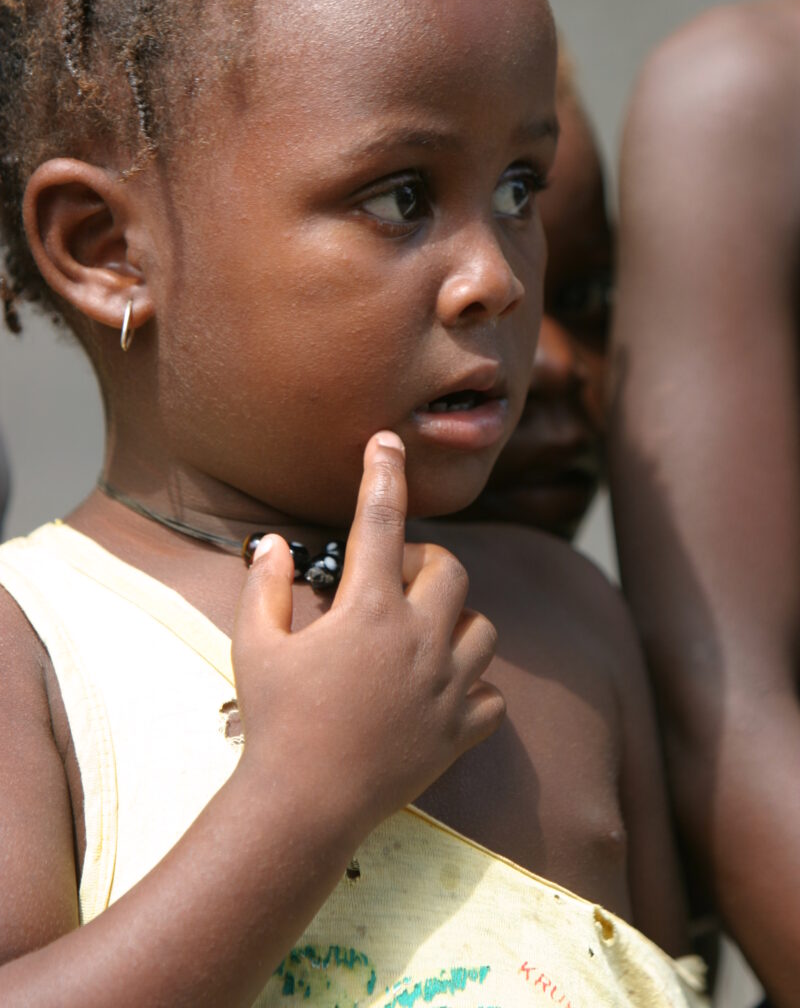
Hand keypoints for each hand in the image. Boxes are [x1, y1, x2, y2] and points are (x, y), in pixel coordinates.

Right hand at [232, 431, 504, 835]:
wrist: (303, 808)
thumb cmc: (275, 722)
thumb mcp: (255, 645)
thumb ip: (266, 585)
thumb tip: (272, 542)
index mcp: (369, 611)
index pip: (381, 519)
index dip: (383, 472)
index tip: (388, 442)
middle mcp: (420, 640)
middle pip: (451, 569)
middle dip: (425, 563)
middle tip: (391, 584)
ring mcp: (447, 687)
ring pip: (482, 627)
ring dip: (455, 621)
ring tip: (420, 639)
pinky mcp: (461, 731)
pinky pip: (492, 695)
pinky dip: (473, 688)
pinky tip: (439, 695)